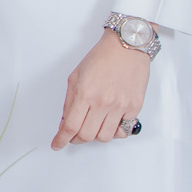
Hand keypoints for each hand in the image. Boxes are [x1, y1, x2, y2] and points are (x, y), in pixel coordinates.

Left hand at [52, 29, 150, 149]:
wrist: (126, 47)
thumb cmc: (101, 58)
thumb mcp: (75, 77)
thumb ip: (70, 101)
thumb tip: (66, 121)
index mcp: (85, 94)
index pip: (71, 126)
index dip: (62, 139)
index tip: (57, 144)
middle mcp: (103, 103)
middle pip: (87, 136)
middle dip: (76, 140)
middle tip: (73, 136)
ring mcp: (120, 106)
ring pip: (105, 137)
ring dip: (95, 136)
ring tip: (91, 128)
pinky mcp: (134, 107)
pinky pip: (123, 129)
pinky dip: (113, 131)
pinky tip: (108, 123)